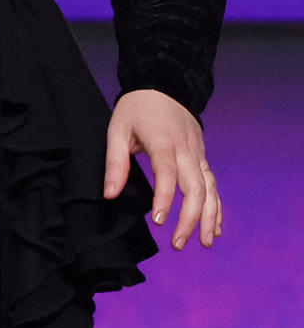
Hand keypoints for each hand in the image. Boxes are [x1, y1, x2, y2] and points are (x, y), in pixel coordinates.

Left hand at [103, 89, 222, 249]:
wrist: (163, 83)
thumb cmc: (136, 109)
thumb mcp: (117, 130)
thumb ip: (115, 163)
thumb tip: (110, 195)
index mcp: (162, 141)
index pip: (167, 173)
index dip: (164, 198)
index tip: (158, 222)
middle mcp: (186, 149)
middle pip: (195, 187)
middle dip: (189, 218)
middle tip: (177, 244)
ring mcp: (198, 152)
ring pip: (210, 188)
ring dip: (209, 217)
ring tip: (204, 243)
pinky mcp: (202, 155)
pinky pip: (213, 183)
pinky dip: (217, 206)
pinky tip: (215, 227)